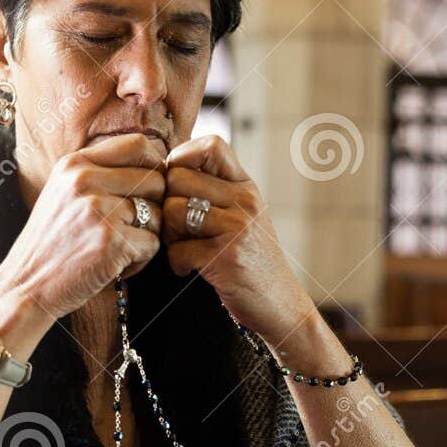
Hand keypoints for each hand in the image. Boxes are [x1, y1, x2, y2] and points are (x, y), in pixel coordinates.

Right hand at [0, 133, 165, 321]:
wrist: (25, 286)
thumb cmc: (50, 244)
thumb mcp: (63, 193)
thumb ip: (98, 173)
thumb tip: (153, 162)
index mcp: (74, 164)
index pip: (137, 144)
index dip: (155, 165)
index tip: (151, 187)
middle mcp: (85, 180)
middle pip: (156, 180)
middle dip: (155, 206)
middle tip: (133, 228)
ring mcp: (99, 210)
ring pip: (159, 215)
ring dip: (146, 236)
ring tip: (118, 249)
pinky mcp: (112, 241)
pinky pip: (153, 244)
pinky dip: (140, 260)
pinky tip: (115, 266)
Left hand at [161, 135, 318, 350]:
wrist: (279, 302)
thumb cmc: (251, 257)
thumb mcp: (244, 213)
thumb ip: (216, 188)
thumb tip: (170, 164)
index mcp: (246, 185)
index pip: (211, 144)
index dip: (182, 156)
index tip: (177, 184)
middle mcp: (245, 201)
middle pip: (178, 178)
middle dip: (166, 203)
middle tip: (176, 228)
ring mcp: (238, 228)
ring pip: (173, 211)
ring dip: (168, 234)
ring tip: (182, 248)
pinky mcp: (227, 258)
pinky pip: (178, 249)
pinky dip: (176, 263)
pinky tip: (188, 269)